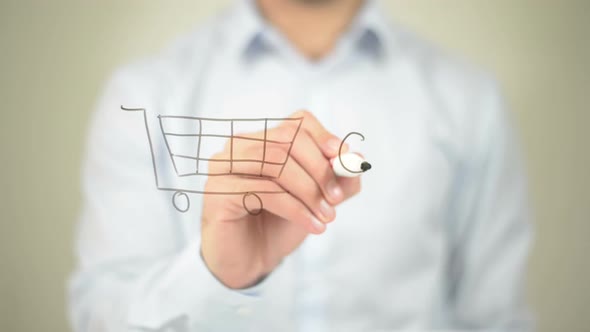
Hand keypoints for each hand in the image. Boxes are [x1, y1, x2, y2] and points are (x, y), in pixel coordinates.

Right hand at [200, 111, 360, 288]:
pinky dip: (295, 209)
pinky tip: (312, 226)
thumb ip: (338, 180)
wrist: (250, 260)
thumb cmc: (278, 224)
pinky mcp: (218, 191)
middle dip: (319, 169)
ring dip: (308, 190)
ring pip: (275, 162)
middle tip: (337, 198)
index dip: (325, 138)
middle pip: (287, 139)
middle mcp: (241, 145)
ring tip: (326, 216)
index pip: (298, 122)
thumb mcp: (316, 199)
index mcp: (264, 139)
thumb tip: (357, 159)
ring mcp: (225, 165)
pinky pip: (263, 191)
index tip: (345, 162)